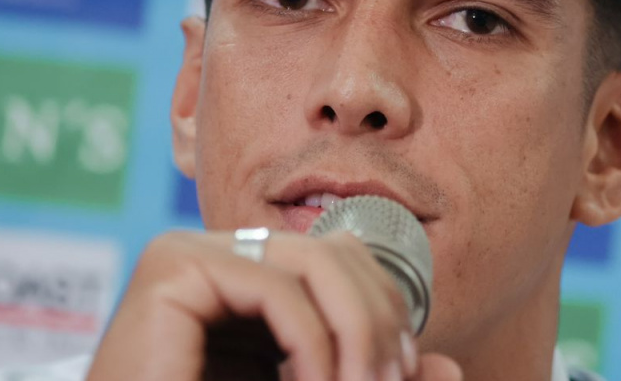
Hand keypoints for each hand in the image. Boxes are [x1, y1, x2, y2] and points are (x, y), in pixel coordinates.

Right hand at [85, 230, 460, 380]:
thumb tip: (450, 369)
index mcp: (249, 282)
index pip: (343, 261)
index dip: (388, 310)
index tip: (405, 374)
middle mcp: (218, 257)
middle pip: (336, 253)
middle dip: (380, 321)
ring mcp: (191, 255)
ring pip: (315, 261)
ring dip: (355, 333)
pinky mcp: (170, 269)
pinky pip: (272, 286)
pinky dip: (312, 343)